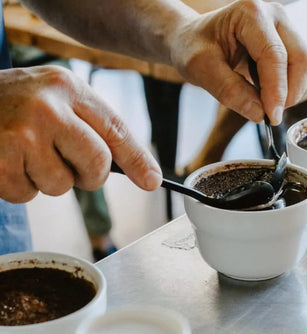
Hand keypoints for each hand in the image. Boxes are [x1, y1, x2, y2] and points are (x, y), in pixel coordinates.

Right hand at [0, 65, 161, 202]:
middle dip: (88, 175)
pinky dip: (19, 187)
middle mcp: (48, 107)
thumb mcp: (56, 100)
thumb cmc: (14, 106)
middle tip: (70, 165)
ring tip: (27, 154)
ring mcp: (22, 134)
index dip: (139, 160)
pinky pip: (27, 195)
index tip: (153, 181)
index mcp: (69, 88)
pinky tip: (8, 162)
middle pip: (97, 164)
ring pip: (62, 185)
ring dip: (47, 180)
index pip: (116, 130)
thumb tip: (142, 172)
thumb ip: (93, 128)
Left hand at [170, 0, 306, 124]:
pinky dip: (303, 86)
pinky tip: (278, 91)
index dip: (276, 91)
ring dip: (297, 91)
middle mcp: (276, 16)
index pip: (275, 55)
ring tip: (269, 99)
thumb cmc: (193, 48)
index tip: (270, 117)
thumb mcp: (199, 69)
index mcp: (251, 13)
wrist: (194, 40)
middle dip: (289, 94)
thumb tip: (260, 113)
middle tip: (267, 112)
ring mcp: (289, 28)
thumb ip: (228, 91)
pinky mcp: (296, 42)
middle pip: (303, 60)